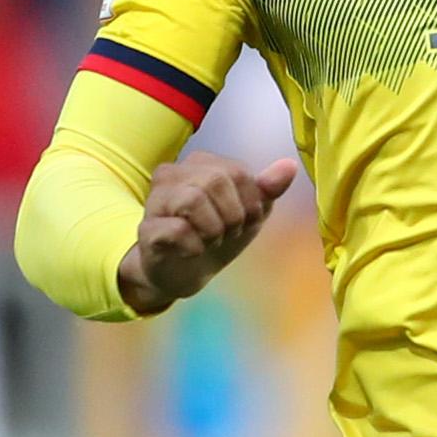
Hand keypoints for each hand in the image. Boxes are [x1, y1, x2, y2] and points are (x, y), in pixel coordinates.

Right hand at [117, 154, 298, 314]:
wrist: (184, 272)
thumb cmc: (216, 234)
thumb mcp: (249, 213)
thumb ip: (267, 189)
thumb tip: (289, 166)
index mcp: (201, 163)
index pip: (239, 173)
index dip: (250, 204)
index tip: (242, 222)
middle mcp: (173, 173)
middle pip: (216, 182)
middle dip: (232, 216)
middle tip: (226, 233)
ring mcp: (156, 199)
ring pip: (193, 200)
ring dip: (212, 230)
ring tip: (208, 240)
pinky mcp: (147, 228)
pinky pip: (177, 230)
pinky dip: (194, 246)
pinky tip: (191, 250)